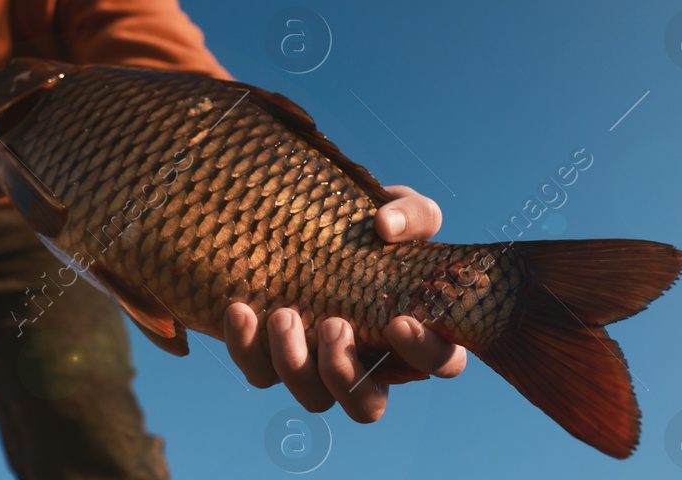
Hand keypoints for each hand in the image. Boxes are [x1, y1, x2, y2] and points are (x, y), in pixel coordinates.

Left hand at [221, 186, 465, 422]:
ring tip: (284, 312)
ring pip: (312, 399)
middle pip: (366, 407)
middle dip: (345, 375)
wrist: (318, 224)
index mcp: (417, 333)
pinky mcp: (278, 358)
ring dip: (294, 364)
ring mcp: (322, 367)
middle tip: (334, 324)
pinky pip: (260, 374)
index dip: (423, 353)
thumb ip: (412, 214)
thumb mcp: (406, 211)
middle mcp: (371, 364)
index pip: (440, 363)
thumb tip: (385, 226)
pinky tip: (241, 309)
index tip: (399, 321)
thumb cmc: (377, 226)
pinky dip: (247, 348)